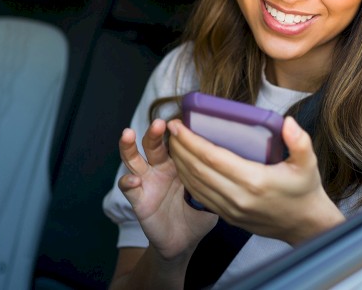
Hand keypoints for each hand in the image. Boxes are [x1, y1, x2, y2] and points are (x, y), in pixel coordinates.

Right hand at [117, 119, 217, 261]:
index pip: (174, 141)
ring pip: (133, 159)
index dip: (176, 132)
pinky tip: (134, 180)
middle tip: (159, 123)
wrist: (184, 241)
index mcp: (179, 163)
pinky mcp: (138, 198)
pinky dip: (128, 181)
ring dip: (129, 146)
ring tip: (128, 134)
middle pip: (152, 144)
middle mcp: (160, 167)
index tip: (181, 121)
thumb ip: (215, 179)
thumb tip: (233, 163)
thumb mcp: (211, 194)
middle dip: (153, 132)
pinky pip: (128, 187)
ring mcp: (147, 181)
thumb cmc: (199, 214)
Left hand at [167, 116, 344, 245]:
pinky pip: (200, 197)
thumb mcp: (309, 163)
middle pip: (197, 170)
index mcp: (253, 181)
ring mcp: (231, 209)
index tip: (178, 125)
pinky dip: (188, 180)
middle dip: (179, 148)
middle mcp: (237, 197)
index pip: (212, 157)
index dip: (191, 140)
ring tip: (173, 144)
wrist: (305, 226)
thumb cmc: (305, 191)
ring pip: (195, 184)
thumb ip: (299, 141)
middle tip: (171, 129)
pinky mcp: (228, 217)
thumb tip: (288, 122)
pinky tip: (183, 166)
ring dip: (179, 163)